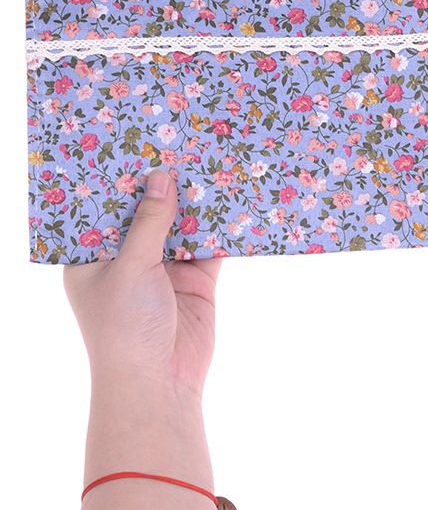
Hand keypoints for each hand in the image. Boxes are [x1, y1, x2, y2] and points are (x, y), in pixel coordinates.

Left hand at [63, 169, 222, 399]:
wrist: (160, 382)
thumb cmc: (125, 327)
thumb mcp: (131, 268)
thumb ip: (149, 222)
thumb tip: (162, 177)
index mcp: (94, 258)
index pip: (104, 210)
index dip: (120, 181)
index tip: (135, 146)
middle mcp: (128, 259)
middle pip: (147, 213)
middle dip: (162, 186)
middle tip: (178, 145)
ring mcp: (165, 268)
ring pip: (181, 225)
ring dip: (194, 202)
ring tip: (208, 161)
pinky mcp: (197, 279)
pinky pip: (210, 245)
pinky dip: (221, 226)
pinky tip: (233, 197)